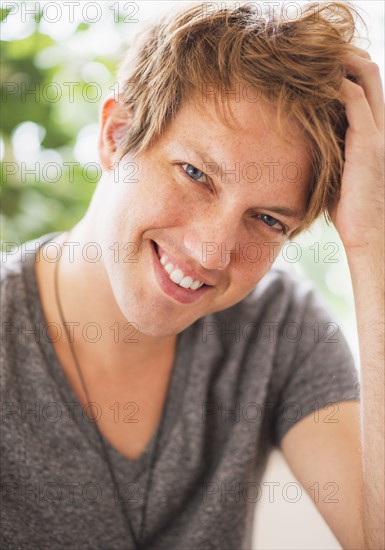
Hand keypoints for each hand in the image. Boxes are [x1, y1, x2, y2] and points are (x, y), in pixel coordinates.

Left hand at [330, 47, 383, 255]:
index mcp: (374, 134)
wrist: (369, 233)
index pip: (367, 88)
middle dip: (346, 58)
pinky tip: (314, 84)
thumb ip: (332, 155)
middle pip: (370, 74)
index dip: (348, 72)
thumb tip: (308, 150)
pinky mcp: (367, 142)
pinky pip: (352, 99)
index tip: (320, 68)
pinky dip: (335, 85)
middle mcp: (380, 126)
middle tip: (316, 55)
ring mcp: (376, 132)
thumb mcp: (340, 175)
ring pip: (366, 77)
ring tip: (314, 60)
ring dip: (341, 63)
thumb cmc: (351, 211)